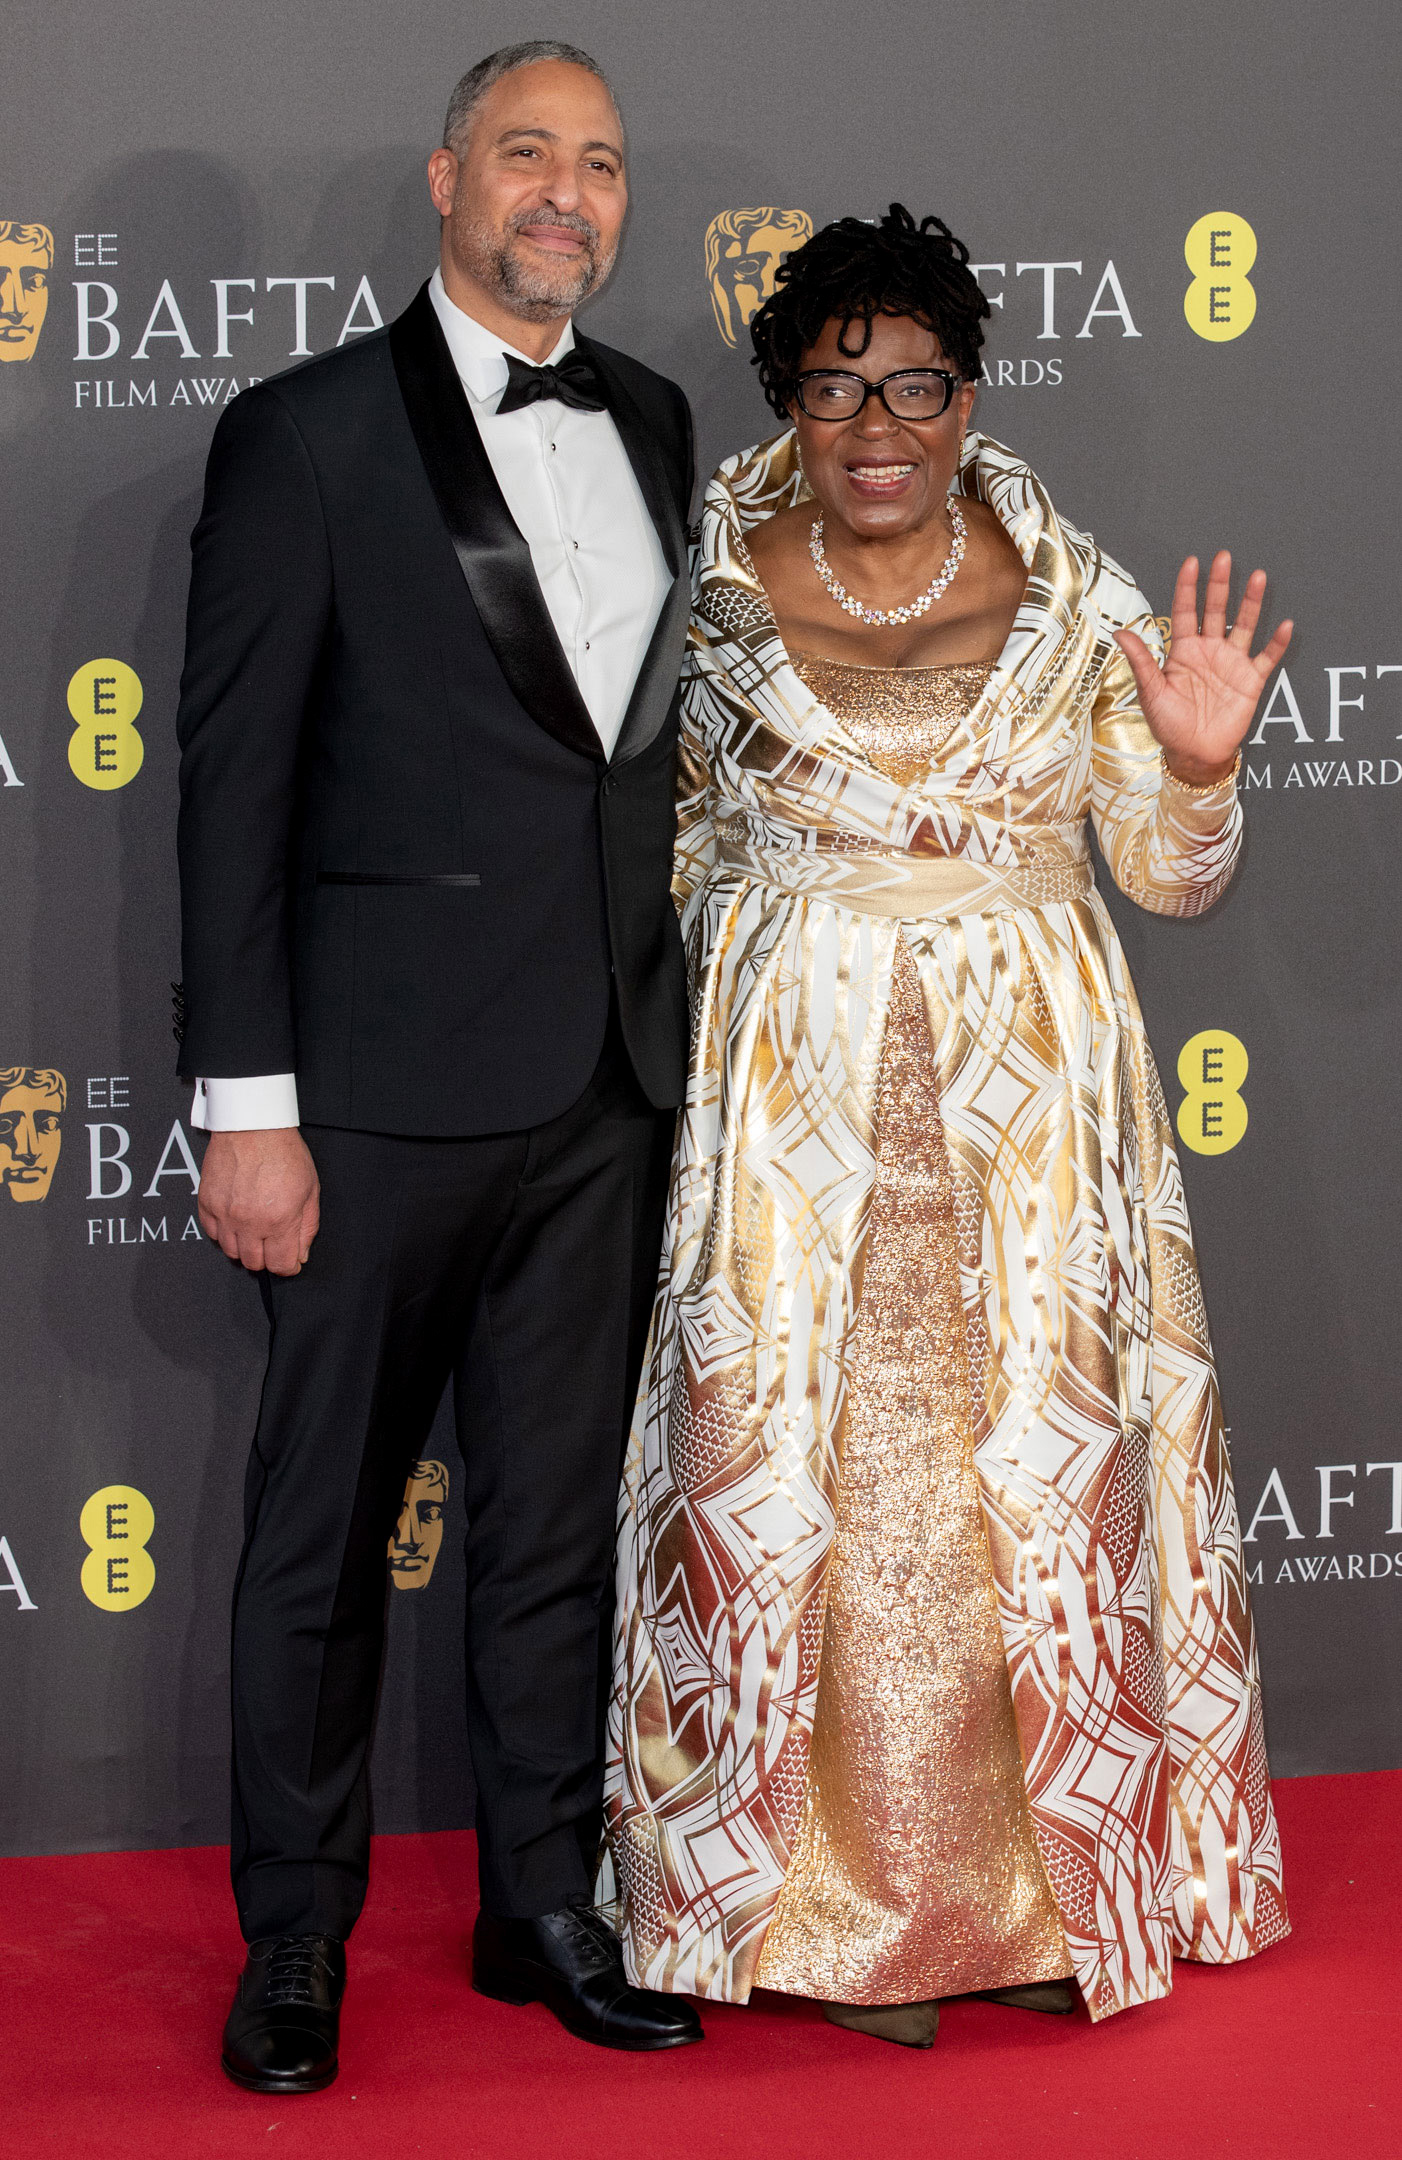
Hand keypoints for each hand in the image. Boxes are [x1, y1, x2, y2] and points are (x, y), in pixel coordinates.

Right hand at [197, 1127, 320, 1275]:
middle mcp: (249, 1221)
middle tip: (274, 1244)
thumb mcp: (310, 1190)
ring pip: (231, 1252)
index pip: (280, 1265)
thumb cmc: (283, 1152)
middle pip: (254, 1263)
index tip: (290, 1261)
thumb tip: (301, 1253)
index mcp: (278, 1220)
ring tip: (255, 1232)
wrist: (253, 1126)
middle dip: (267, 1258)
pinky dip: (224, 1233)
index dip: (288, 1266)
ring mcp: (225, 1214)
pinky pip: (211, 1233)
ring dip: (245, 1247)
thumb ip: (307, 1227)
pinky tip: (236, 1221)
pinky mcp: (207, 1203)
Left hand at [1115, 552, 1291, 786]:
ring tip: (1260, 577)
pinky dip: (1277, 643)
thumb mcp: (1151, 692)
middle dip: (1220, 584)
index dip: (1188, 588)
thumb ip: (1141, 661)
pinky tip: (1285, 624)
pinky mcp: (1251, 680)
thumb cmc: (1169, 725)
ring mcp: (1232, 663)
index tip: (1192, 562)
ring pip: (1244, 625)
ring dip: (1252, 602)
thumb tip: (1119, 632)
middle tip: (1225, 557)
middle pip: (1215, 610)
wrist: (1194, 755)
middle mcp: (1209, 651)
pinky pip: (1267, 658)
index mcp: (1183, 651)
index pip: (1185, 611)